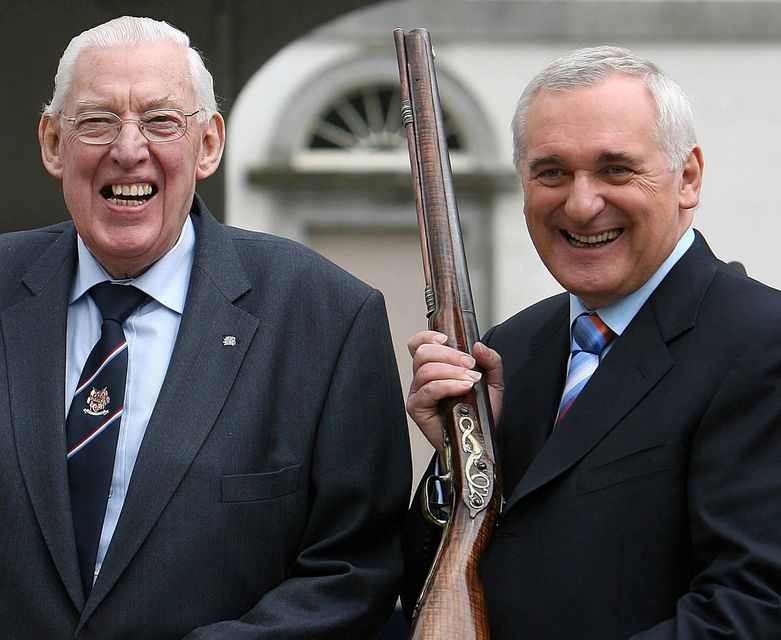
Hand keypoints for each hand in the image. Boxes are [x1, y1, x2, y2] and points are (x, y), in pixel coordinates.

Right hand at [406, 331, 503, 454]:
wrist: (477, 441)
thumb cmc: (478, 413)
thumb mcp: (492, 383)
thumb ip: (491, 361)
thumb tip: (478, 345)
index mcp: (434, 367)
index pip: (418, 345)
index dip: (427, 337)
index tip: (446, 338)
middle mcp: (422, 379)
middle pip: (422, 353)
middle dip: (449, 354)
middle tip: (470, 364)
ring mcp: (417, 393)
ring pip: (425, 370)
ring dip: (451, 371)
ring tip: (471, 380)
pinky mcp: (417, 408)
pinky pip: (428, 390)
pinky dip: (447, 385)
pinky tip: (463, 388)